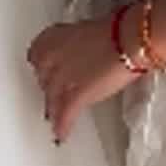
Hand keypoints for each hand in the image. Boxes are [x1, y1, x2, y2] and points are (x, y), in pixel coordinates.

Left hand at [26, 14, 140, 142]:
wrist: (129, 39)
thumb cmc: (117, 30)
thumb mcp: (88, 30)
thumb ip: (78, 44)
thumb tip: (82, 52)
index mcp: (52, 37)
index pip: (36, 56)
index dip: (43, 68)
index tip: (45, 72)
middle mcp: (51, 58)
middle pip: (43, 79)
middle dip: (49, 88)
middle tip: (55, 94)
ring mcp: (62, 78)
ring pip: (51, 98)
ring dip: (53, 108)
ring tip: (53, 118)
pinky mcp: (76, 95)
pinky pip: (65, 114)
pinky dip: (63, 126)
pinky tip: (61, 135)